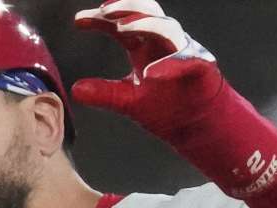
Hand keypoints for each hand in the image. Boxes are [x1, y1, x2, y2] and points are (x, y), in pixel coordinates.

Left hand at [70, 0, 220, 137]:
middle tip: (103, 11)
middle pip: (146, 11)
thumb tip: (75, 90)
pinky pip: (187, 59)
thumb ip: (104, 94)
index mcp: (144, 46)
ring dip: (144, 25)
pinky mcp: (201, 67)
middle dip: (125, 7)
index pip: (121, 23)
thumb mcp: (127, 100)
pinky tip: (151, 73)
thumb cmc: (166, 107)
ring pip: (166, 27)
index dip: (100, 19)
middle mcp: (163, 42)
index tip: (78, 20)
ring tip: (121, 29)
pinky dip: (170, 64)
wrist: (196, 126)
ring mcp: (183, 51)